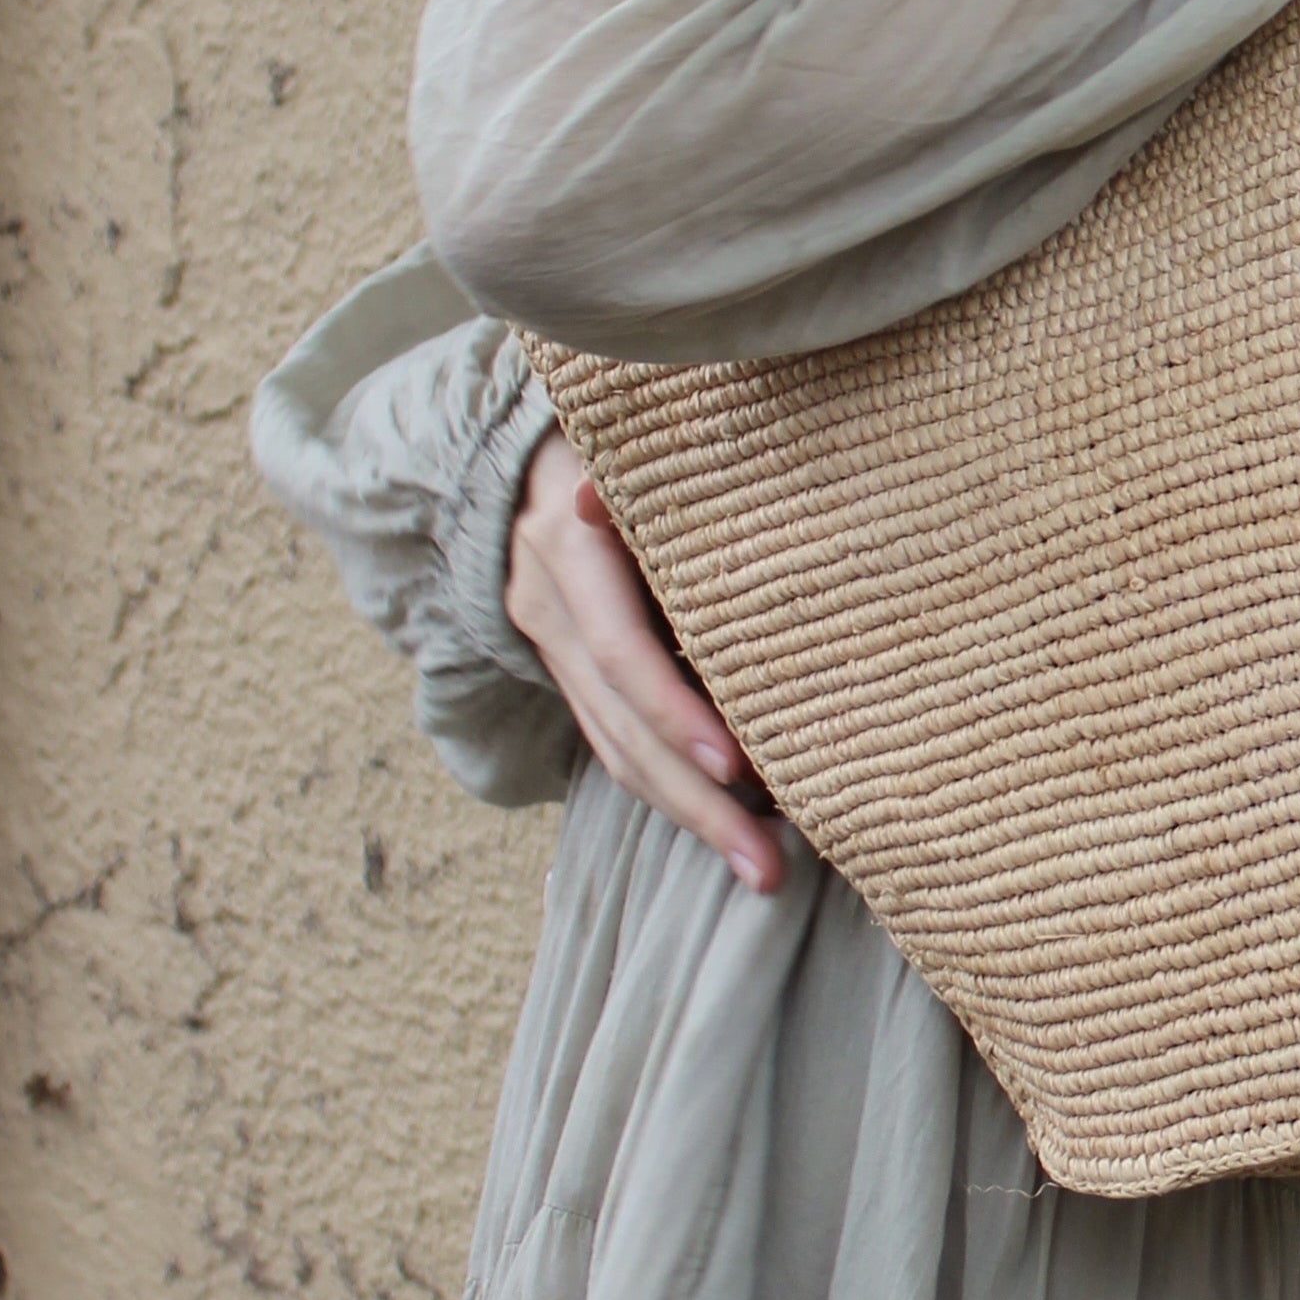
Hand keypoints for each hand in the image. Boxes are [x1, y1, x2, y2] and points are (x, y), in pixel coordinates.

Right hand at [507, 430, 786, 895]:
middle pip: (622, 731)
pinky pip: (614, 743)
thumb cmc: (626, 431)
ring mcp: (551, 642)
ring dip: (690, 817)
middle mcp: (549, 604)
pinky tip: (729, 822)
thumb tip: (593, 495)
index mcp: (569, 547)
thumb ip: (635, 486)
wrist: (529, 439)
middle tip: (770, 868)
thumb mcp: (631, 444)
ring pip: (615, 752)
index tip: (739, 767)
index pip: (622, 652)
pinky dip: (669, 786)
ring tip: (761, 868)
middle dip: (697, 806)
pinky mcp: (566, 668)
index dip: (675, 713)